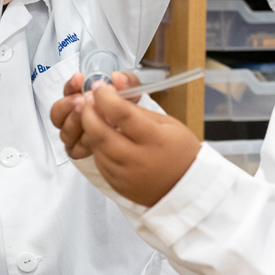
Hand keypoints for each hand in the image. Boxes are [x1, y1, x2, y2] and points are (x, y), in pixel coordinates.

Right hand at [49, 71, 143, 160]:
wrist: (133, 136)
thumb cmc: (125, 112)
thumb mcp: (130, 93)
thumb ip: (126, 82)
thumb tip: (118, 78)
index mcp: (77, 99)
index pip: (67, 91)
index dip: (71, 85)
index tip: (80, 79)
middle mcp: (71, 117)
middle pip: (57, 113)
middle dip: (69, 106)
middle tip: (82, 100)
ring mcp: (73, 136)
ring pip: (64, 132)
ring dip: (75, 123)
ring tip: (90, 117)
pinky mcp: (78, 151)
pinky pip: (75, 148)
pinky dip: (84, 142)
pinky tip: (95, 137)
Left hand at [73, 85, 200, 206]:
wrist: (186, 187)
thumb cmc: (180, 151)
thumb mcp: (168, 123)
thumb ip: (137, 108)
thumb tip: (114, 88)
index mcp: (155, 140)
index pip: (122, 114)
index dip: (105, 97)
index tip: (99, 87)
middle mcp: (138, 160)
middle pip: (100, 134)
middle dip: (88, 113)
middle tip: (88, 101)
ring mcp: (126, 176)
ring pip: (96, 148)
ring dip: (90, 129)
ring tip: (95, 117)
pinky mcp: (117, 185)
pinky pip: (99, 162)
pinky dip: (98, 147)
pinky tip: (104, 138)